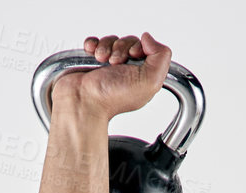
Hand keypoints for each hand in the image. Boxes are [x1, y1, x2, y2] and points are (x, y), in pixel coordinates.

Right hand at [50, 32, 172, 120]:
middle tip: (115, 63)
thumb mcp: (150, 82)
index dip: (141, 47)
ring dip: (106, 47)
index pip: (148, 49)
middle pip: (130, 42)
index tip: (133, 56)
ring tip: (102, 61)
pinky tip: (92, 54)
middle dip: (122, 48)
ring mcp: (109, 66)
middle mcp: (127, 72)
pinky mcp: (93, 61)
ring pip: (112, 41)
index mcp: (143, 77)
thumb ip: (161, 57)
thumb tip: (148, 38)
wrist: (84, 101)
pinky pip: (96, 42)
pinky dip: (93, 44)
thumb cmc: (112, 98)